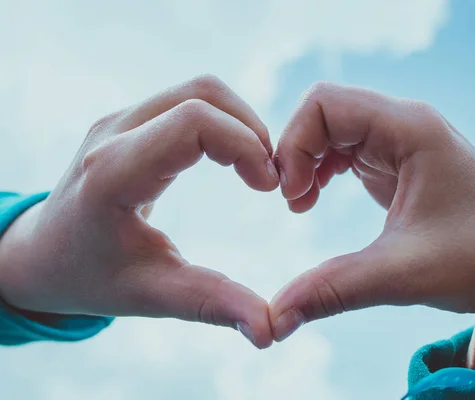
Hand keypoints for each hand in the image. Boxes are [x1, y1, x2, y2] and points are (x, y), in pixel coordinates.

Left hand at [0, 75, 278, 348]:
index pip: (193, 123)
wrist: (42, 255)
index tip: (269, 187)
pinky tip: (232, 158)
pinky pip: (186, 101)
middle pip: (203, 94)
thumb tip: (271, 329)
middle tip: (270, 178)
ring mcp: (118, 121)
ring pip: (198, 91)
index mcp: (113, 174)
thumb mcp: (151, 294)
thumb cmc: (91, 277)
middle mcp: (113, 134)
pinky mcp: (128, 121)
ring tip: (256, 168)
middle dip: (251, 130)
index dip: (246, 145)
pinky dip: (222, 122)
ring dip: (239, 122)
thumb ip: (212, 304)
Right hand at [269, 83, 474, 370]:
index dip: (293, 143)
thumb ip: (332, 290)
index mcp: (411, 129)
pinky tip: (315, 199)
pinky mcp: (399, 163)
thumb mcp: (402, 274)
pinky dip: (321, 169)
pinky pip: (345, 148)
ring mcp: (403, 142)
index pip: (324, 103)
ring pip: (332, 129)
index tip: (289, 195)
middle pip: (324, 111)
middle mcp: (406, 125)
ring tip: (301, 204)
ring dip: (306, 162)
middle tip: (291, 202)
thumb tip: (273, 320)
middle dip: (295, 153)